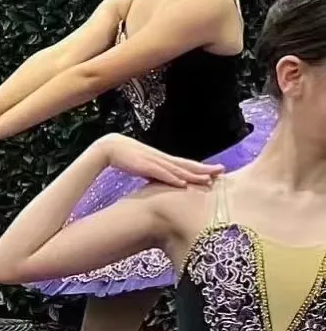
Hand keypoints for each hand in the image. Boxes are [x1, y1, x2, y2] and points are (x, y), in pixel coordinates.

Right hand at [94, 133, 223, 187]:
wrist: (110, 147)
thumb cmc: (125, 157)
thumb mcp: (143, 165)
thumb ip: (153, 171)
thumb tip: (161, 181)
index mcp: (162, 159)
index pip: (185, 164)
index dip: (200, 167)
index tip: (215, 171)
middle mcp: (162, 159)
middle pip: (187, 165)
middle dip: (204, 169)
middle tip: (222, 171)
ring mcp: (154, 162)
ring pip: (178, 169)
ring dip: (193, 174)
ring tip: (208, 179)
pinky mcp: (144, 166)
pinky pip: (161, 173)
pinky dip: (172, 178)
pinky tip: (182, 183)